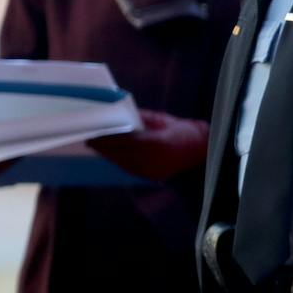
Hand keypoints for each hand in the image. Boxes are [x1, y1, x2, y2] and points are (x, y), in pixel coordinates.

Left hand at [89, 109, 208, 181]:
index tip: (93, 133)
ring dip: (109, 155)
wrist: (203, 151)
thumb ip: (140, 118)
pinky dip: (120, 162)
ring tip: (98, 147)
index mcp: (155, 142)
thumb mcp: (161, 119)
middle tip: (90, 140)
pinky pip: (130, 169)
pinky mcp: (153, 176)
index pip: (123, 141)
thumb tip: (119, 115)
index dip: (106, 138)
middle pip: (119, 154)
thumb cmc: (183, 131)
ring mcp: (152, 170)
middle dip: (103, 148)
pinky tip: (114, 155)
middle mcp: (152, 159)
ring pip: (122, 163)